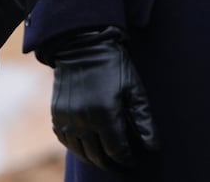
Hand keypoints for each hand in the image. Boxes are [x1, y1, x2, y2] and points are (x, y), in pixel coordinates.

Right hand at [46, 26, 156, 171]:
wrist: (82, 46)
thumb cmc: (114, 66)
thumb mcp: (134, 88)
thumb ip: (144, 119)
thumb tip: (153, 146)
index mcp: (105, 114)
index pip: (116, 150)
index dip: (125, 159)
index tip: (132, 162)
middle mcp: (83, 120)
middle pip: (97, 155)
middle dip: (110, 163)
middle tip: (119, 164)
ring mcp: (67, 118)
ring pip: (80, 151)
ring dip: (92, 158)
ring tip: (103, 158)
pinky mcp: (56, 114)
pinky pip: (65, 140)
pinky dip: (75, 147)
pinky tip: (85, 146)